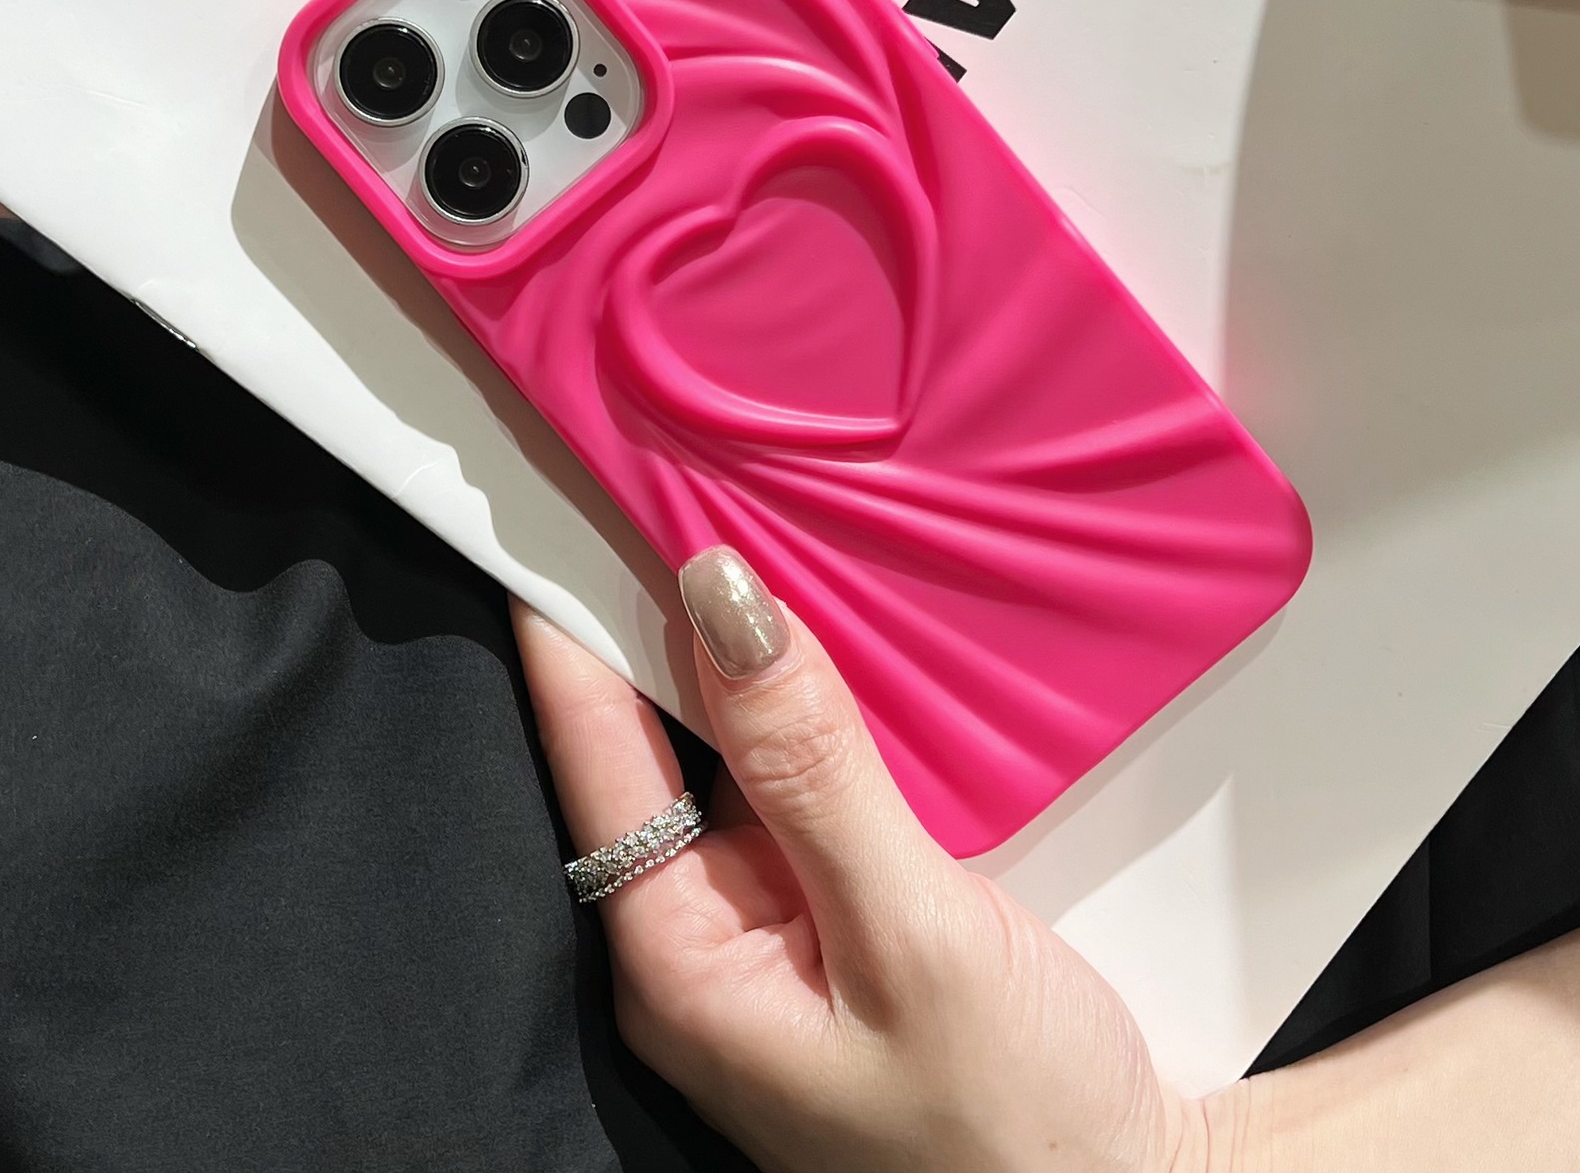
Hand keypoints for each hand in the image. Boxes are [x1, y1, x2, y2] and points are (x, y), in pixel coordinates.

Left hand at [513, 547, 1229, 1172]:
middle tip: (659, 473)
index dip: (568, 620)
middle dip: (651, 615)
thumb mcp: (913, 937)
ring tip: (733, 517)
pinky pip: (794, 777)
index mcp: (678, 959)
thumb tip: (724, 603)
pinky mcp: (835, 908)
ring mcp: (770, 921)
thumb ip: (814, 768)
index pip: (590, 751)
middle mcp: (702, 935)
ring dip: (735, 650)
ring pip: (726, 748)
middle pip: (647, 740)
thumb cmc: (1016, 1133)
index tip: (564, 495)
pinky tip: (824, 633)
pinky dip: (803, 700)